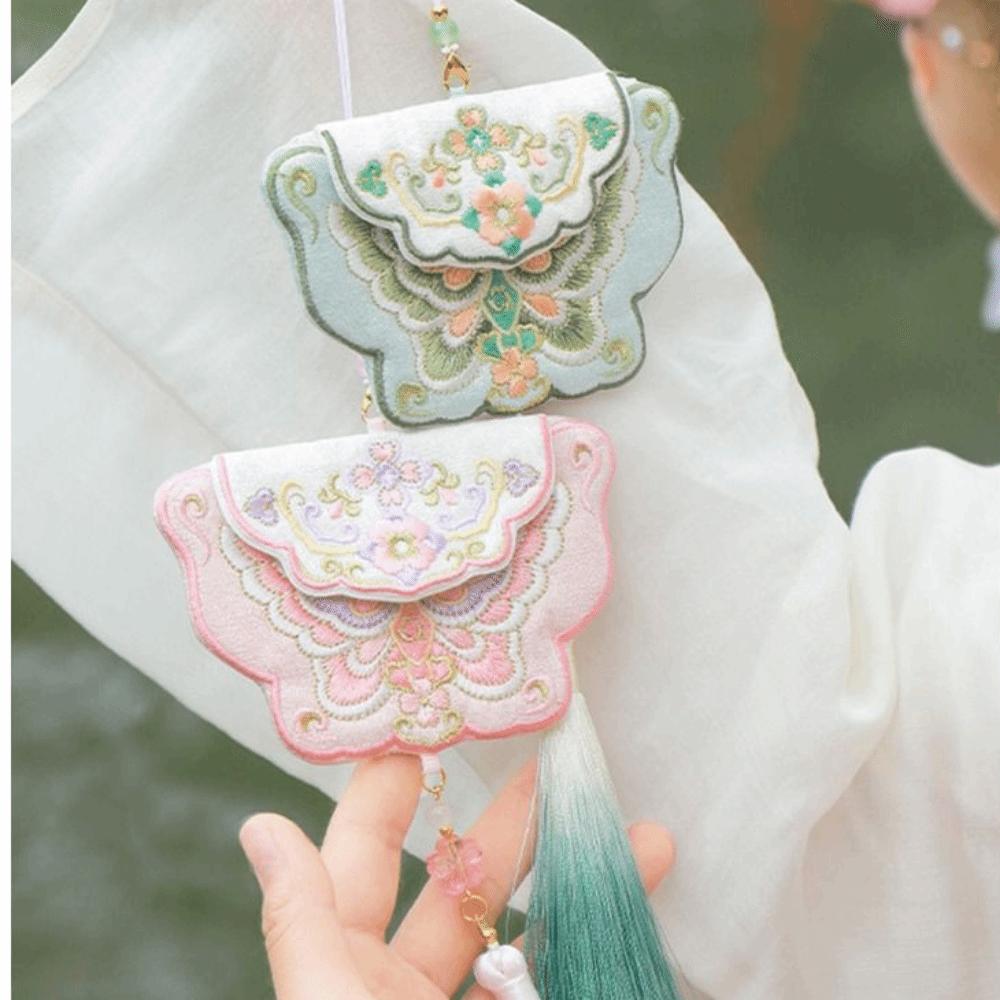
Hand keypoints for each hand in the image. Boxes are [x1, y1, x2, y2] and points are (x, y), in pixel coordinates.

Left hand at [239, 756, 673, 999]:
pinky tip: (638, 910)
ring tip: (643, 837)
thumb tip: (259, 826)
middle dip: (509, 824)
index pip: (365, 862)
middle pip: (459, 887)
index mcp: (347, 981)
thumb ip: (304, 930)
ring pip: (526, 934)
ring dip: (580, 883)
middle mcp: (405, 999)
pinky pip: (558, 977)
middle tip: (556, 766)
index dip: (387, 792)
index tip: (429, 724)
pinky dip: (600, 942)